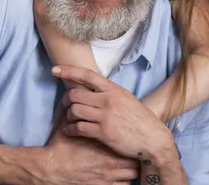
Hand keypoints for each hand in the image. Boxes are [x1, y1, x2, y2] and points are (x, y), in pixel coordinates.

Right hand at [36, 112, 138, 184]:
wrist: (51, 168)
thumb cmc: (60, 148)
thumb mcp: (69, 127)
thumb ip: (79, 114)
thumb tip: (79, 97)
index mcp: (105, 146)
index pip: (129, 144)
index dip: (130, 142)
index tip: (129, 139)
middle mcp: (110, 164)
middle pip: (135, 162)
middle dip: (134, 157)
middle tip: (130, 152)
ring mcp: (107, 178)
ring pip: (132, 175)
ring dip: (130, 170)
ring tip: (125, 165)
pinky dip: (123, 181)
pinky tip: (117, 176)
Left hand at [52, 66, 176, 162]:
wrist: (154, 140)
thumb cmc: (140, 120)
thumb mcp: (126, 99)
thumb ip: (109, 93)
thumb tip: (93, 89)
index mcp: (114, 89)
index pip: (87, 75)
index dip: (69, 71)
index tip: (54, 70)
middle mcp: (108, 100)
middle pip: (74, 94)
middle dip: (66, 100)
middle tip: (65, 105)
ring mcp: (105, 116)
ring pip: (74, 110)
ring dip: (68, 115)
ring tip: (70, 119)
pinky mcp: (103, 132)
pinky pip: (78, 128)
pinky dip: (70, 129)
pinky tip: (70, 131)